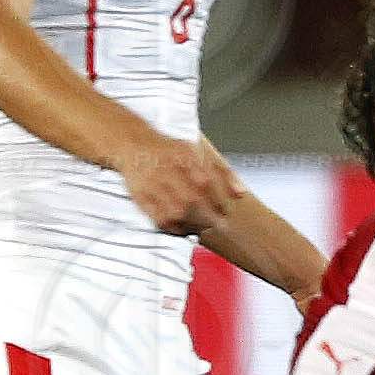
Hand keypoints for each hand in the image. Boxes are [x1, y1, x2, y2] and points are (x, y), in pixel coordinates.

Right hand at [120, 137, 242, 235]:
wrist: (134, 146)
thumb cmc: (170, 151)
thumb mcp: (199, 153)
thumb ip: (222, 171)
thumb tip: (240, 193)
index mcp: (185, 157)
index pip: (208, 181)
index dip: (219, 200)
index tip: (226, 210)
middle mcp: (168, 170)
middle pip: (192, 199)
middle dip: (209, 215)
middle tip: (218, 224)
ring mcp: (153, 184)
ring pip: (176, 212)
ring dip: (192, 224)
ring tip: (202, 227)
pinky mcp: (141, 197)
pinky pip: (159, 218)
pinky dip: (174, 227)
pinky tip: (183, 229)